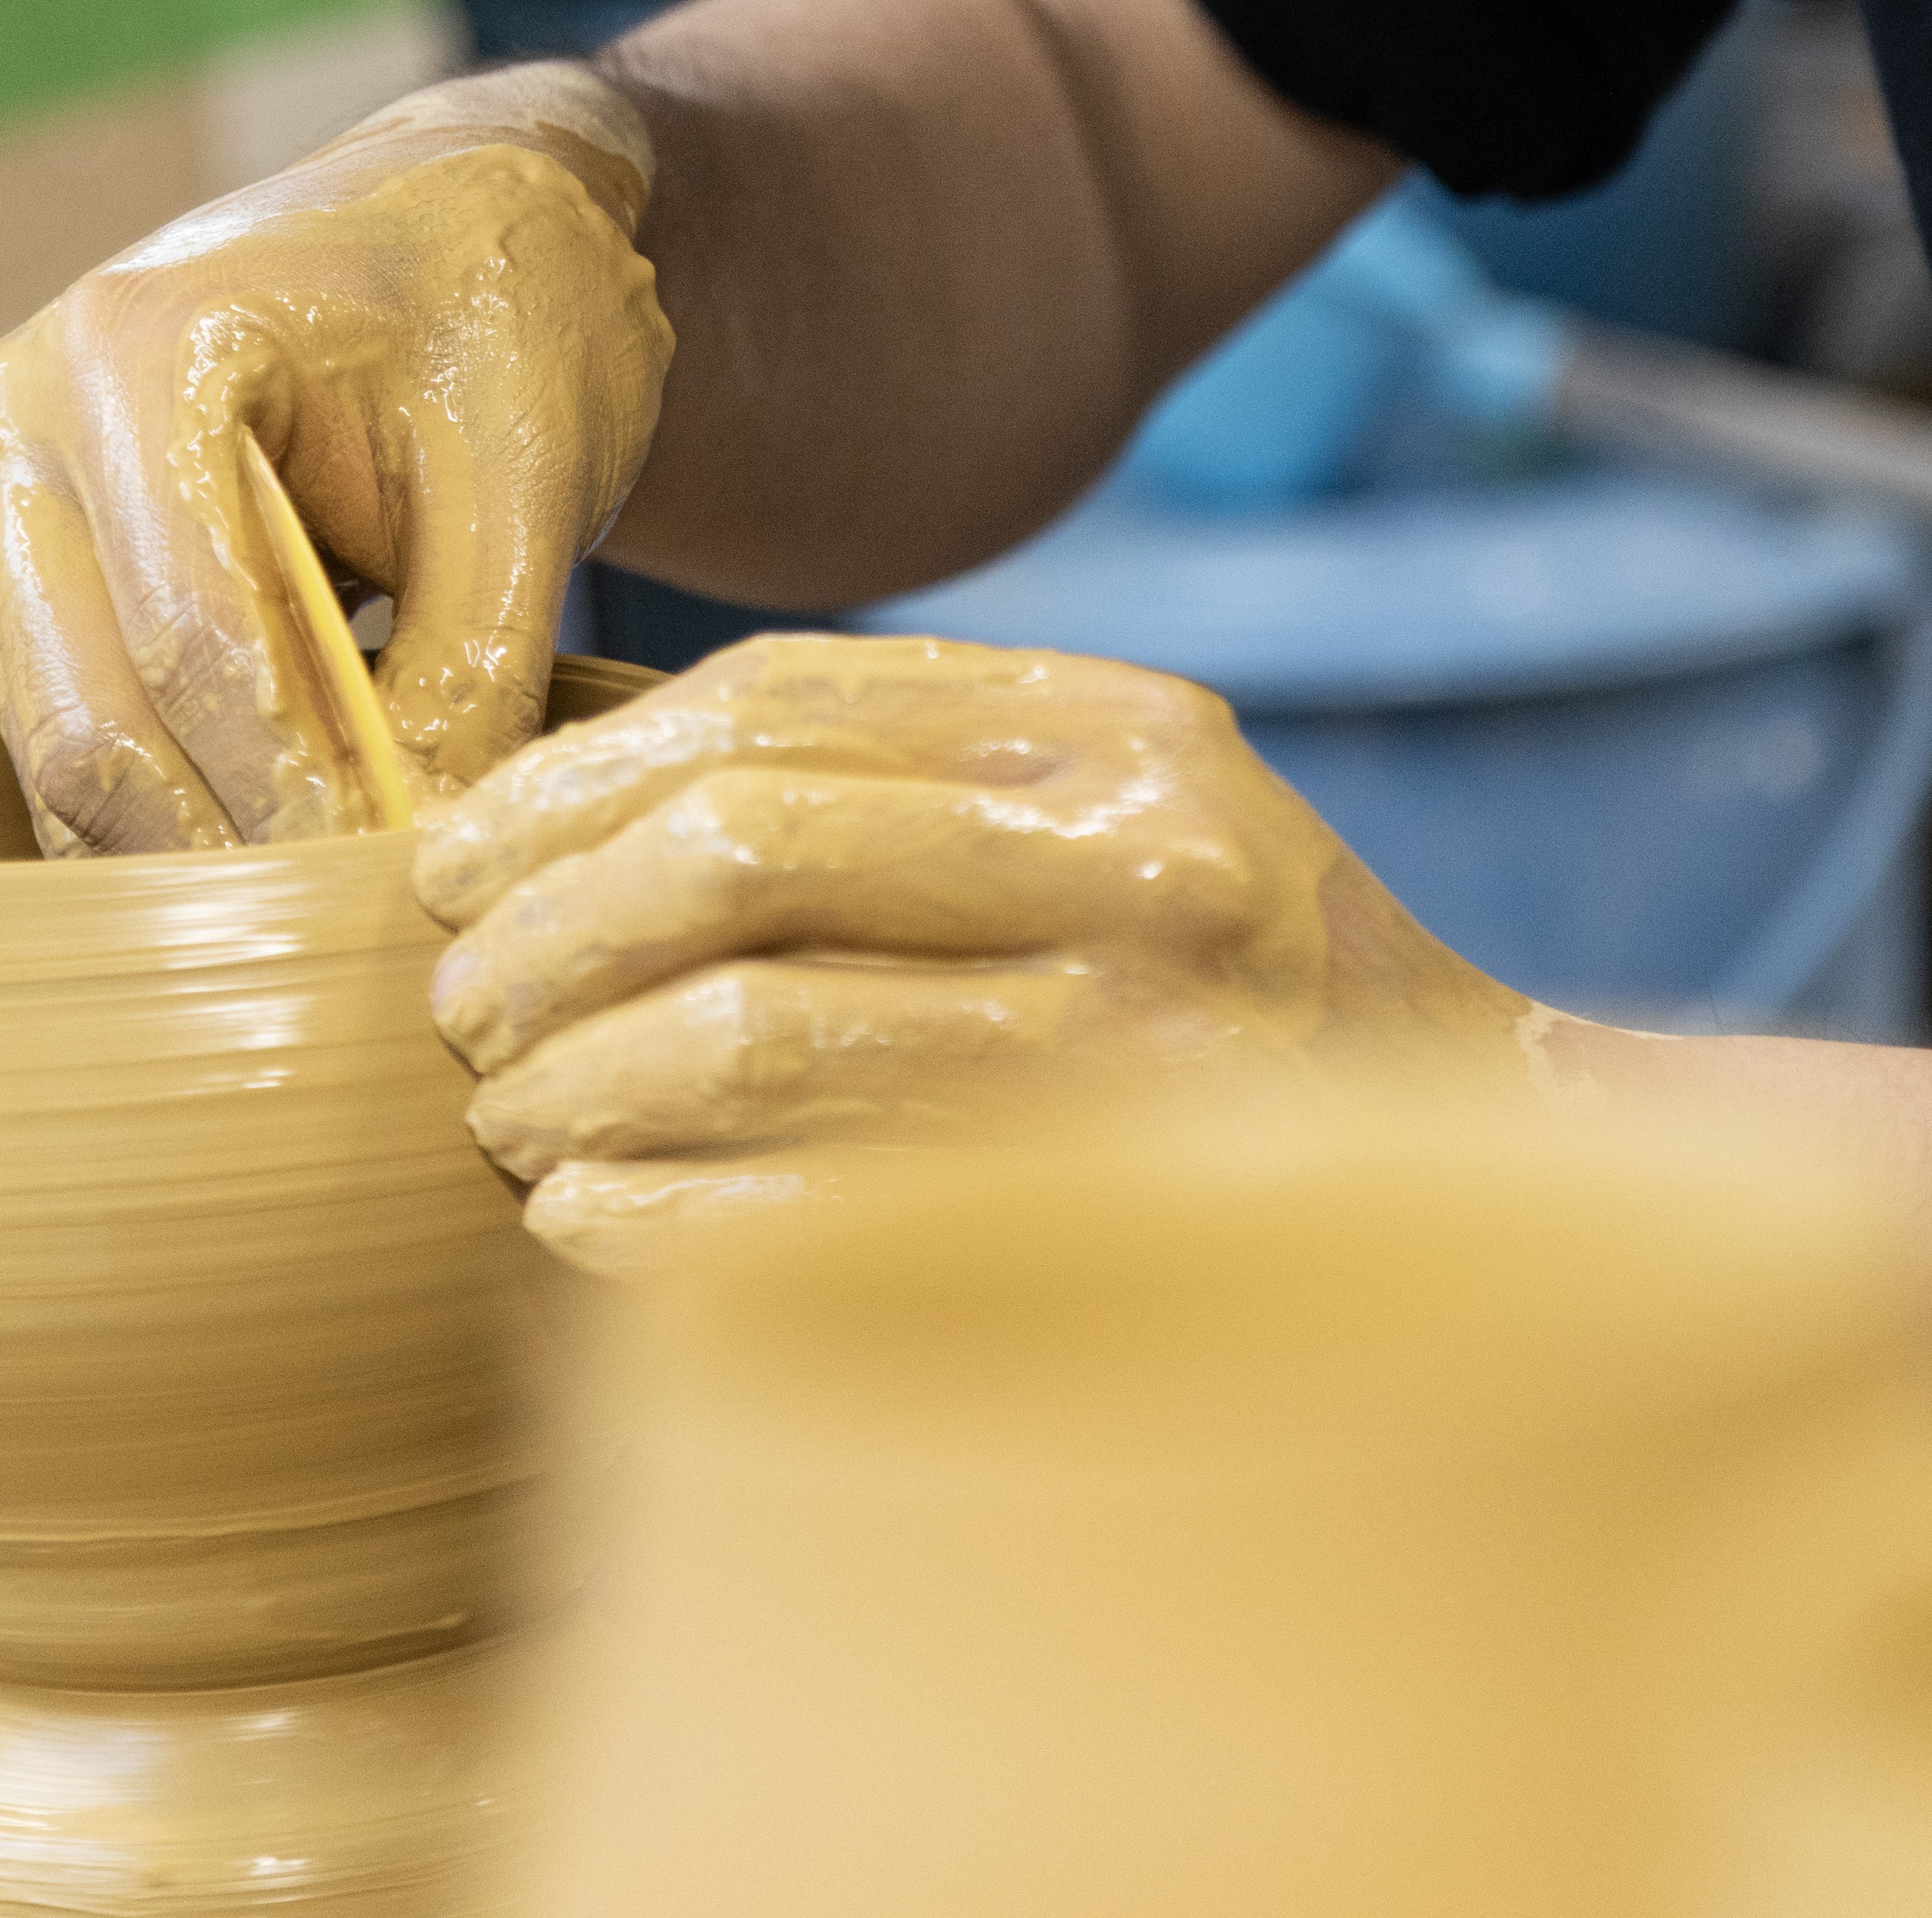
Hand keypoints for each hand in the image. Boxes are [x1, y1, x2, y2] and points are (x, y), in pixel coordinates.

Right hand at [0, 64, 672, 851]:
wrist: (464, 205)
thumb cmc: (507, 307)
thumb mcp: (526, 479)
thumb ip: (469, 672)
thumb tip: (423, 867)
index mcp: (140, 347)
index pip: (196, 642)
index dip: (291, 795)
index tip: (387, 896)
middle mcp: (22, 407)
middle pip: (90, 713)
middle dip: (222, 848)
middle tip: (348, 947)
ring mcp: (2, 480)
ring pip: (61, 739)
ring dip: (187, 847)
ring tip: (323, 919)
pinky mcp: (24, 547)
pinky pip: (74, 718)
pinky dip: (172, 802)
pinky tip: (279, 857)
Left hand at [413, 631, 1531, 1266]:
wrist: (1477, 1170)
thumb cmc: (1221, 976)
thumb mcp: (1104, 802)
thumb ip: (892, 766)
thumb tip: (567, 786)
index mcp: (1115, 729)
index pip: (767, 708)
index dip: (570, 783)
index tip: (454, 856)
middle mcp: (1138, 862)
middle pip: (738, 851)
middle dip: (546, 928)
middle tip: (456, 1001)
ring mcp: (1135, 1049)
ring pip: (750, 1030)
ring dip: (575, 1080)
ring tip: (507, 1116)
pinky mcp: (1105, 1222)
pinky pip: (804, 1212)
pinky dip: (650, 1214)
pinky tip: (577, 1219)